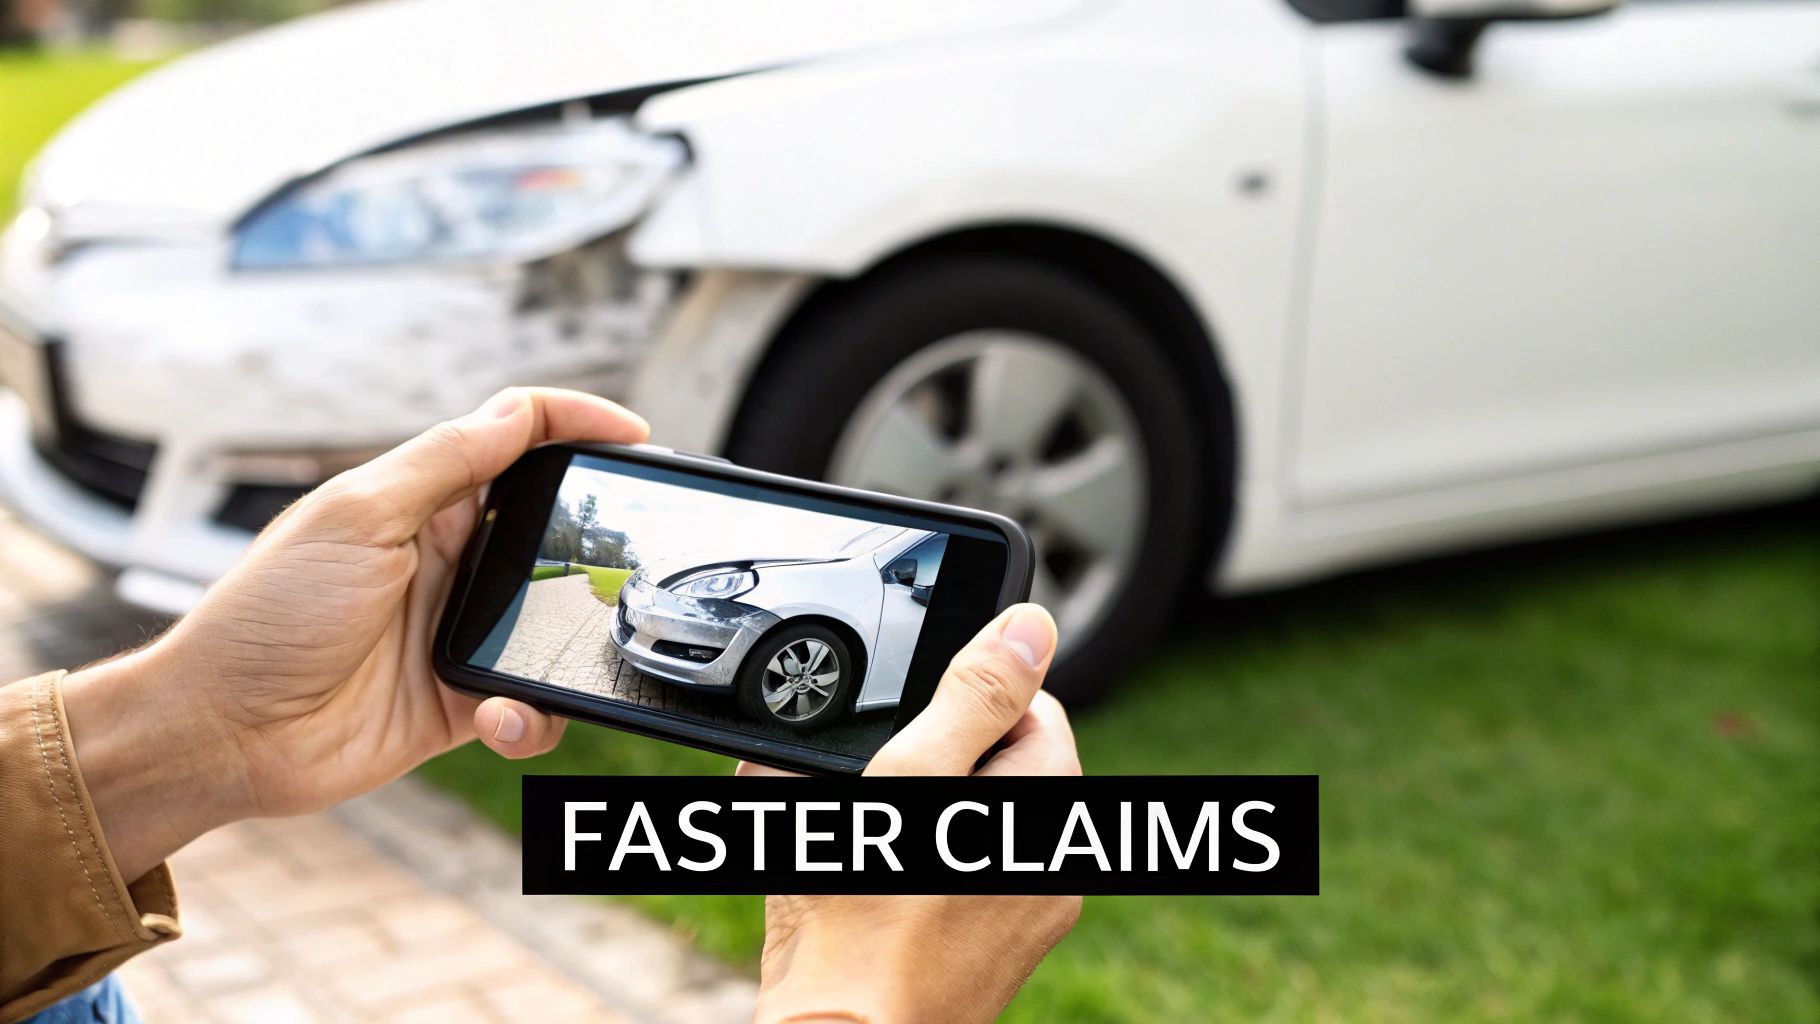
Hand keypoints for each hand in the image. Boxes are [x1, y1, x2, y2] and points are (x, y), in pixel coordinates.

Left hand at [62, 388, 645, 878]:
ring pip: (555, 622)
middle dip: (596, 540)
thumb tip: (519, 410)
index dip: (576, 425)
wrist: (224, 733)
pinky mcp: (462, 701)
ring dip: (567, 641)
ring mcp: (458, 631)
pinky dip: (531, 714)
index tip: (634, 437)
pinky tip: (497, 715)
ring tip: (554, 653)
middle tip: (629, 551)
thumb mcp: (356, 516)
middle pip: (551, 528)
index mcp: (420, 501)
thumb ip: (445, 462)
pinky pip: (530, 704)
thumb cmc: (267, 616)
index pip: (514, 441)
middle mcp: (448, 560)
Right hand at [741, 604, 1082, 1023]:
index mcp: (1051, 804)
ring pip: (960, 816)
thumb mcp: (916, 776)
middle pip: (990, 761)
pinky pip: (945, 874)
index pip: (1031, 705)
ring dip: (904, 806)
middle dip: (923, 754)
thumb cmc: (872, 915)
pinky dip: (901, 861)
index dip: (961, 698)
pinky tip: (849, 876)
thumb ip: (977, 695)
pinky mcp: (981, 952)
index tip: (904, 725)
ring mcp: (1020, 914)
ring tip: (848, 827)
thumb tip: (1033, 624)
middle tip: (863, 780)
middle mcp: (1053, 861)